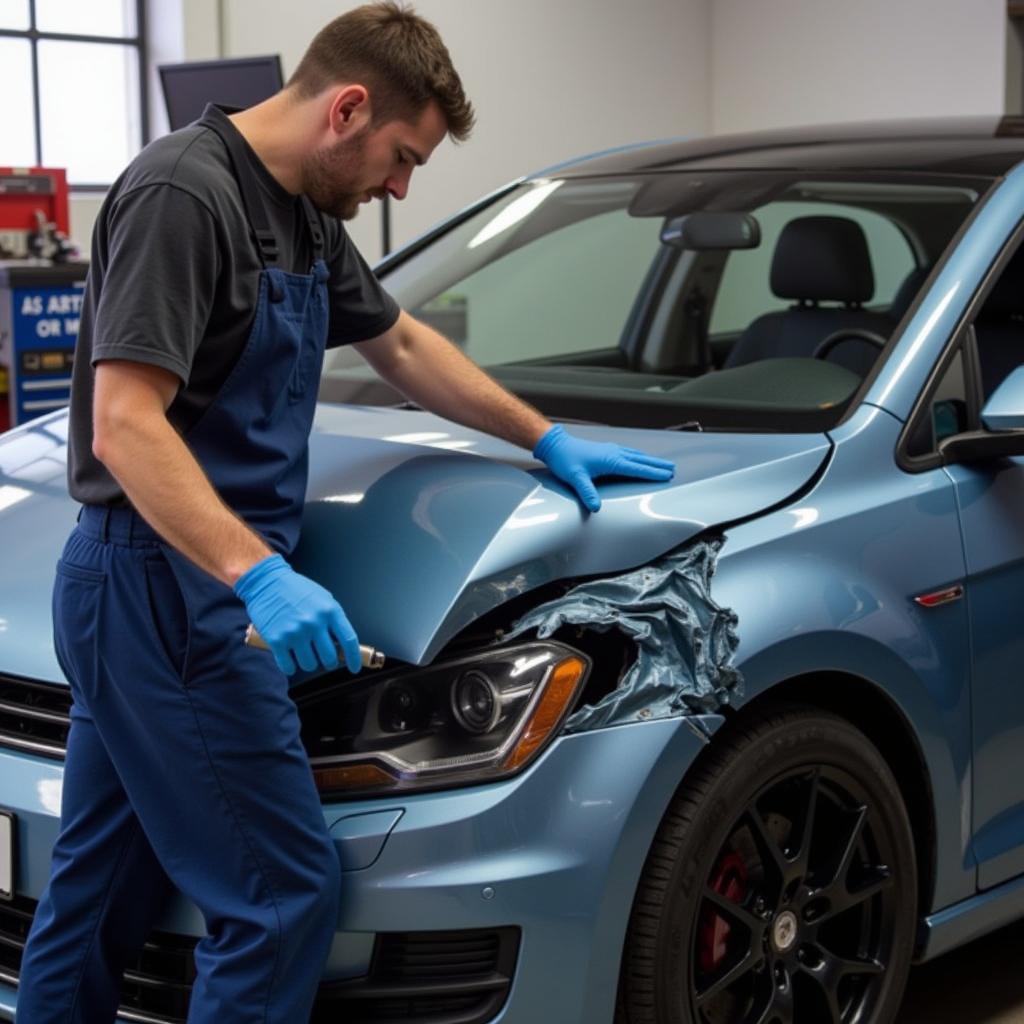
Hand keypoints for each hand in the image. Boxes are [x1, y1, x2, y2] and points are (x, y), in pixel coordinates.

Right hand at [233, 554, 360, 675]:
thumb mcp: (323, 598)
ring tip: (304, 652)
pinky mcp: (277, 640)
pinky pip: (288, 667)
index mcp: (329, 611)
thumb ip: (333, 619)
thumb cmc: (296, 589)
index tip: (354, 667)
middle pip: (329, 658)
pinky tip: (290, 658)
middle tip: (324, 658)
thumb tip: (341, 644)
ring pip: (310, 665)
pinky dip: (290, 667)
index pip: (349, 640)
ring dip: (309, 663)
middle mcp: (314, 622)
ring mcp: (295, 632)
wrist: (267, 581)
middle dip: (329, 662)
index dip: (354, 658)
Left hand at [533, 424, 674, 511]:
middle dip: (657, 465)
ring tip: (662, 465)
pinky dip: (638, 457)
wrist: (556, 445)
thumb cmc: (565, 460)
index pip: (636, 468)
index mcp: (611, 460)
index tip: (667, 475)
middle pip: (641, 460)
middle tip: (673, 469)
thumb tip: (595, 507)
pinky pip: (628, 453)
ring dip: (650, 460)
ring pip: (636, 455)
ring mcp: (610, 450)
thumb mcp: (575, 478)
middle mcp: (614, 453)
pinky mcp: (606, 450)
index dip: (652, 472)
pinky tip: (640, 458)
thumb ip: (586, 492)